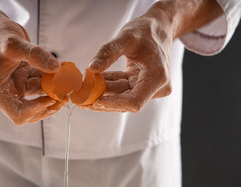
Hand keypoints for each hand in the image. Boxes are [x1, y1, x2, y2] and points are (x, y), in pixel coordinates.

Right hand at [0, 0, 65, 124]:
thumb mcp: (15, 44)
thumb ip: (36, 56)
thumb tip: (57, 68)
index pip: (19, 114)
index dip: (37, 110)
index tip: (51, 98)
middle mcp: (7, 93)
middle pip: (31, 112)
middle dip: (49, 105)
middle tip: (65, 96)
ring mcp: (16, 86)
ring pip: (39, 98)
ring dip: (54, 93)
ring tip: (68, 83)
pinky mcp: (24, 79)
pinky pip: (41, 84)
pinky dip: (53, 80)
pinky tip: (64, 71)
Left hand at [85, 0, 222, 112]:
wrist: (159, 28)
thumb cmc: (146, 30)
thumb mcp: (126, 37)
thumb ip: (108, 52)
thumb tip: (91, 68)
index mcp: (157, 78)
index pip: (134, 101)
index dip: (113, 104)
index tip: (93, 101)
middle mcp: (157, 88)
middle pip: (126, 102)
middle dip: (103, 100)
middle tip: (80, 99)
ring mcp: (150, 89)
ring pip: (122, 97)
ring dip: (102, 93)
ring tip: (82, 90)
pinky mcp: (142, 86)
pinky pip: (122, 90)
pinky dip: (108, 85)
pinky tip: (93, 82)